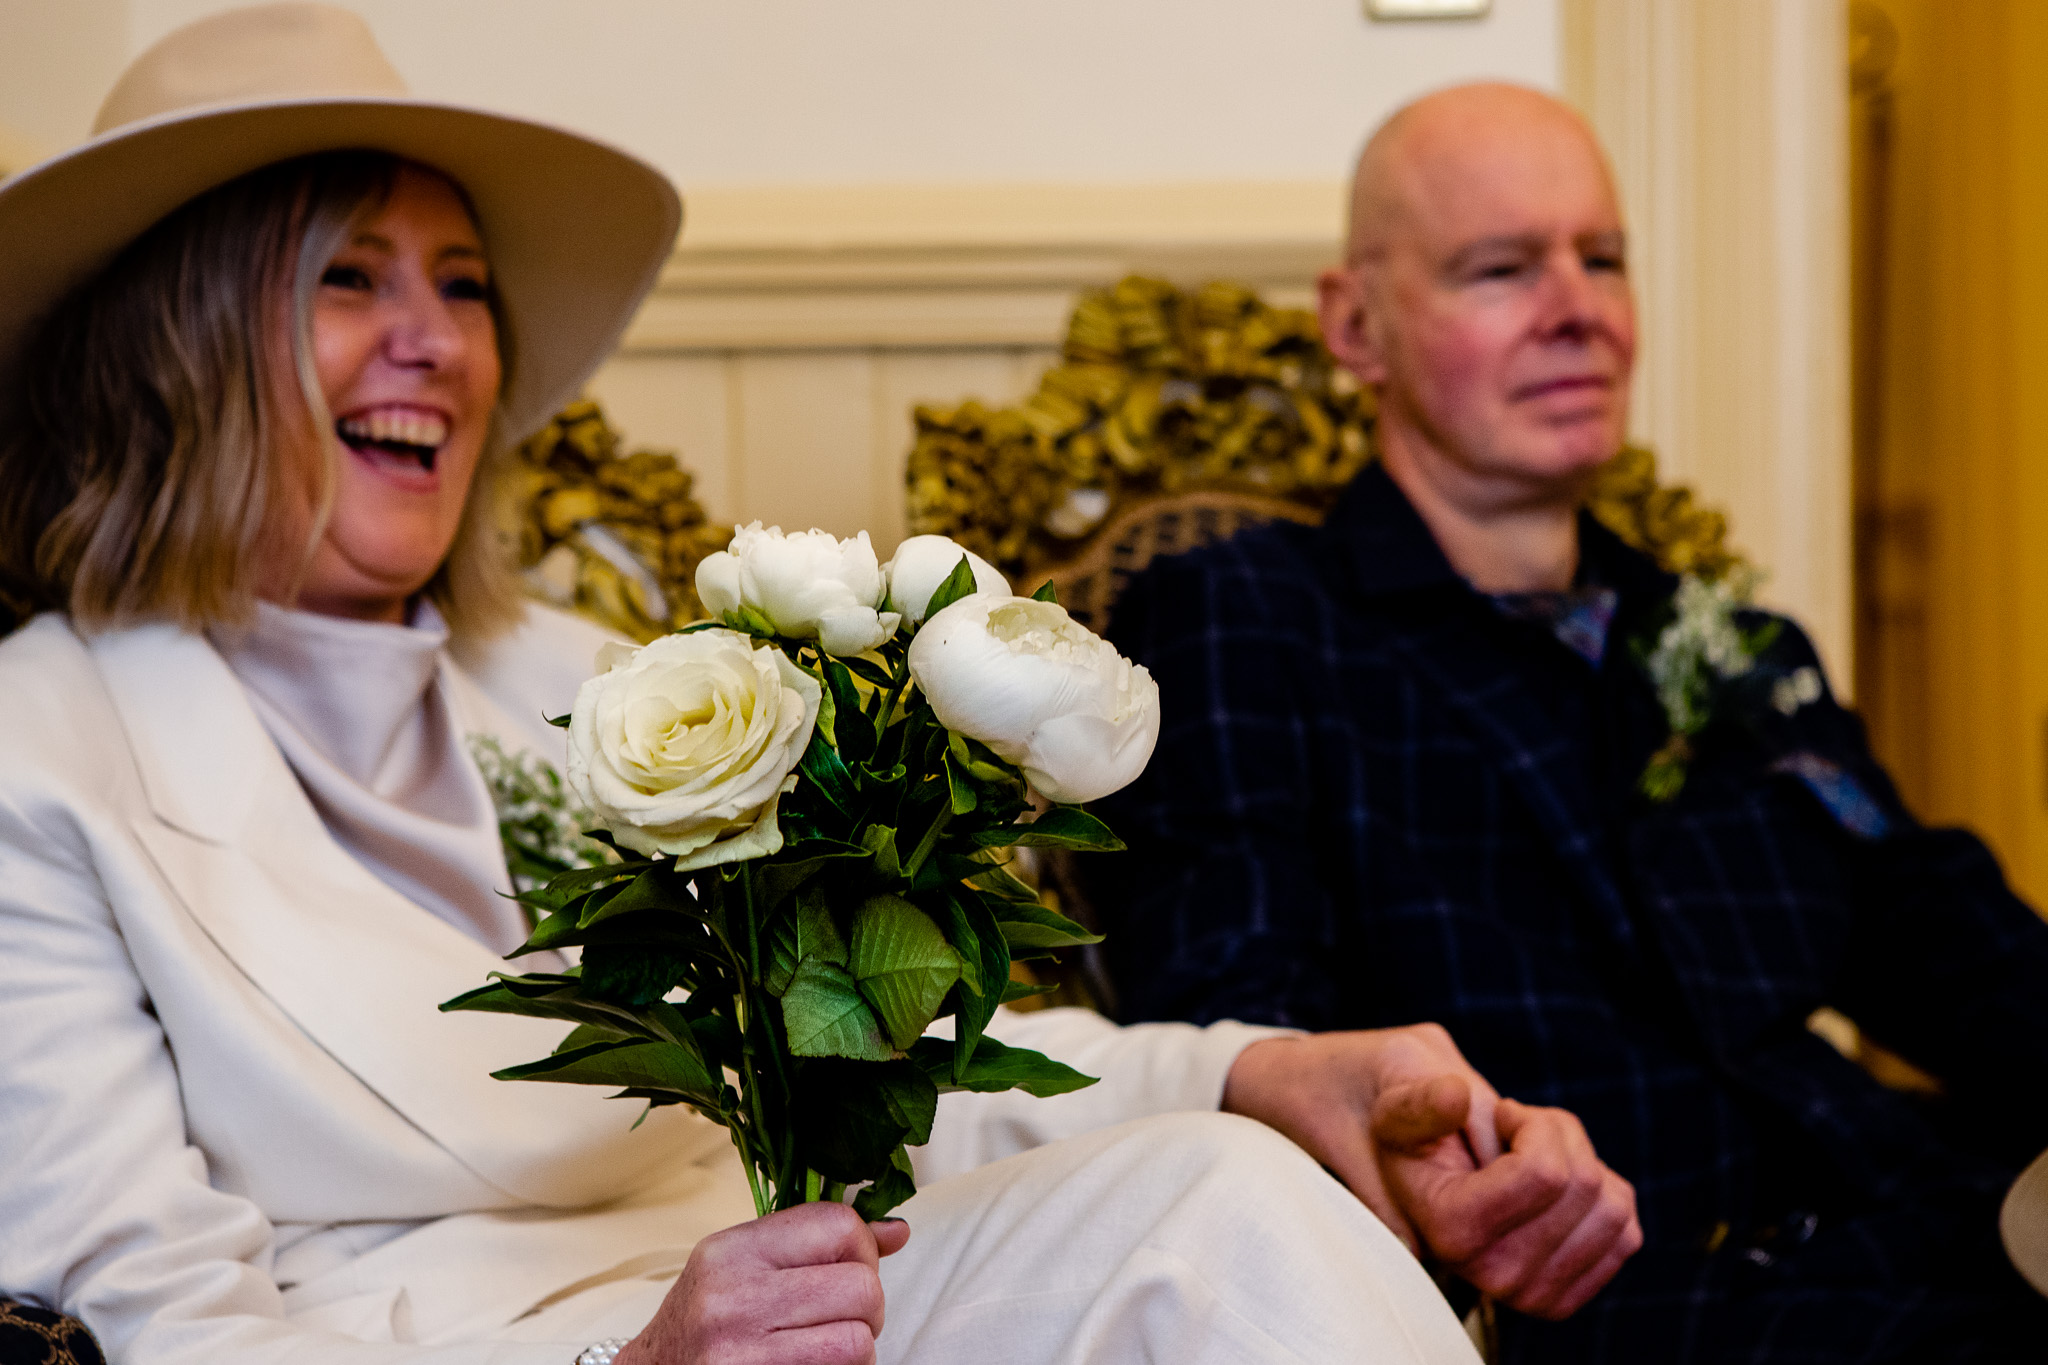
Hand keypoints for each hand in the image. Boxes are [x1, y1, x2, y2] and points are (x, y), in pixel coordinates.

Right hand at [616, 1203, 911, 1364]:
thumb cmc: (705, 1321)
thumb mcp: (744, 1266)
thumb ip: (815, 1243)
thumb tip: (896, 1231)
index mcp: (733, 1250)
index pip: (838, 1225)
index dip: (863, 1248)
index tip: (850, 1267)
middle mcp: (733, 1298)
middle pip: (861, 1286)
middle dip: (868, 1304)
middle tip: (843, 1315)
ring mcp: (743, 1352)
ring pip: (859, 1341)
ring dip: (857, 1346)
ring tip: (826, 1345)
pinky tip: (813, 1364)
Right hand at [1376, 1079, 1640, 1318]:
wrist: (1421, 1171)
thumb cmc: (1414, 1132)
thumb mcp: (1401, 1106)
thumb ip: (1420, 1102)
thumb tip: (1454, 1097)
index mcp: (1451, 1232)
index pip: (1544, 1173)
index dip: (1532, 1124)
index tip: (1500, 1115)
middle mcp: (1493, 1277)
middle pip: (1582, 1183)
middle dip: (1557, 1135)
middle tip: (1516, 1133)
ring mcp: (1533, 1295)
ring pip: (1613, 1206)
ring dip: (1581, 1162)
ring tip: (1533, 1159)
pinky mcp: (1566, 1298)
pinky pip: (1627, 1231)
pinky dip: (1602, 1194)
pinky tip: (1555, 1190)